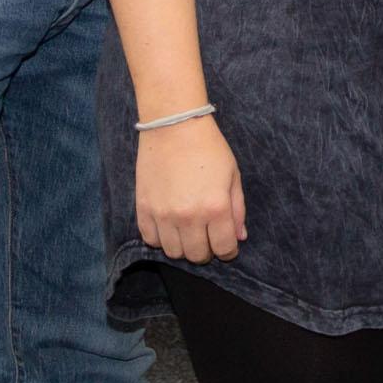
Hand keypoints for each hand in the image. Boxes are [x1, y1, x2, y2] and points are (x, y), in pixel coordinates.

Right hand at [135, 116, 245, 262]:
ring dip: (184, 247)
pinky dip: (161, 239)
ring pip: (173, 252)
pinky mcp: (144, 209)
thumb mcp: (233, 176)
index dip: (228, 252)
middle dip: (207, 251)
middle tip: (208, 238)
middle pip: (197, 255)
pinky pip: (151, 240)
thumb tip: (239, 237)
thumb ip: (237, 210)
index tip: (227, 247)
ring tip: (189, 232)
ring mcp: (163, 215)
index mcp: (215, 208)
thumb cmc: (209, 148)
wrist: (174, 127)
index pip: (224, 248)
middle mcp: (189, 216)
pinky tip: (170, 227)